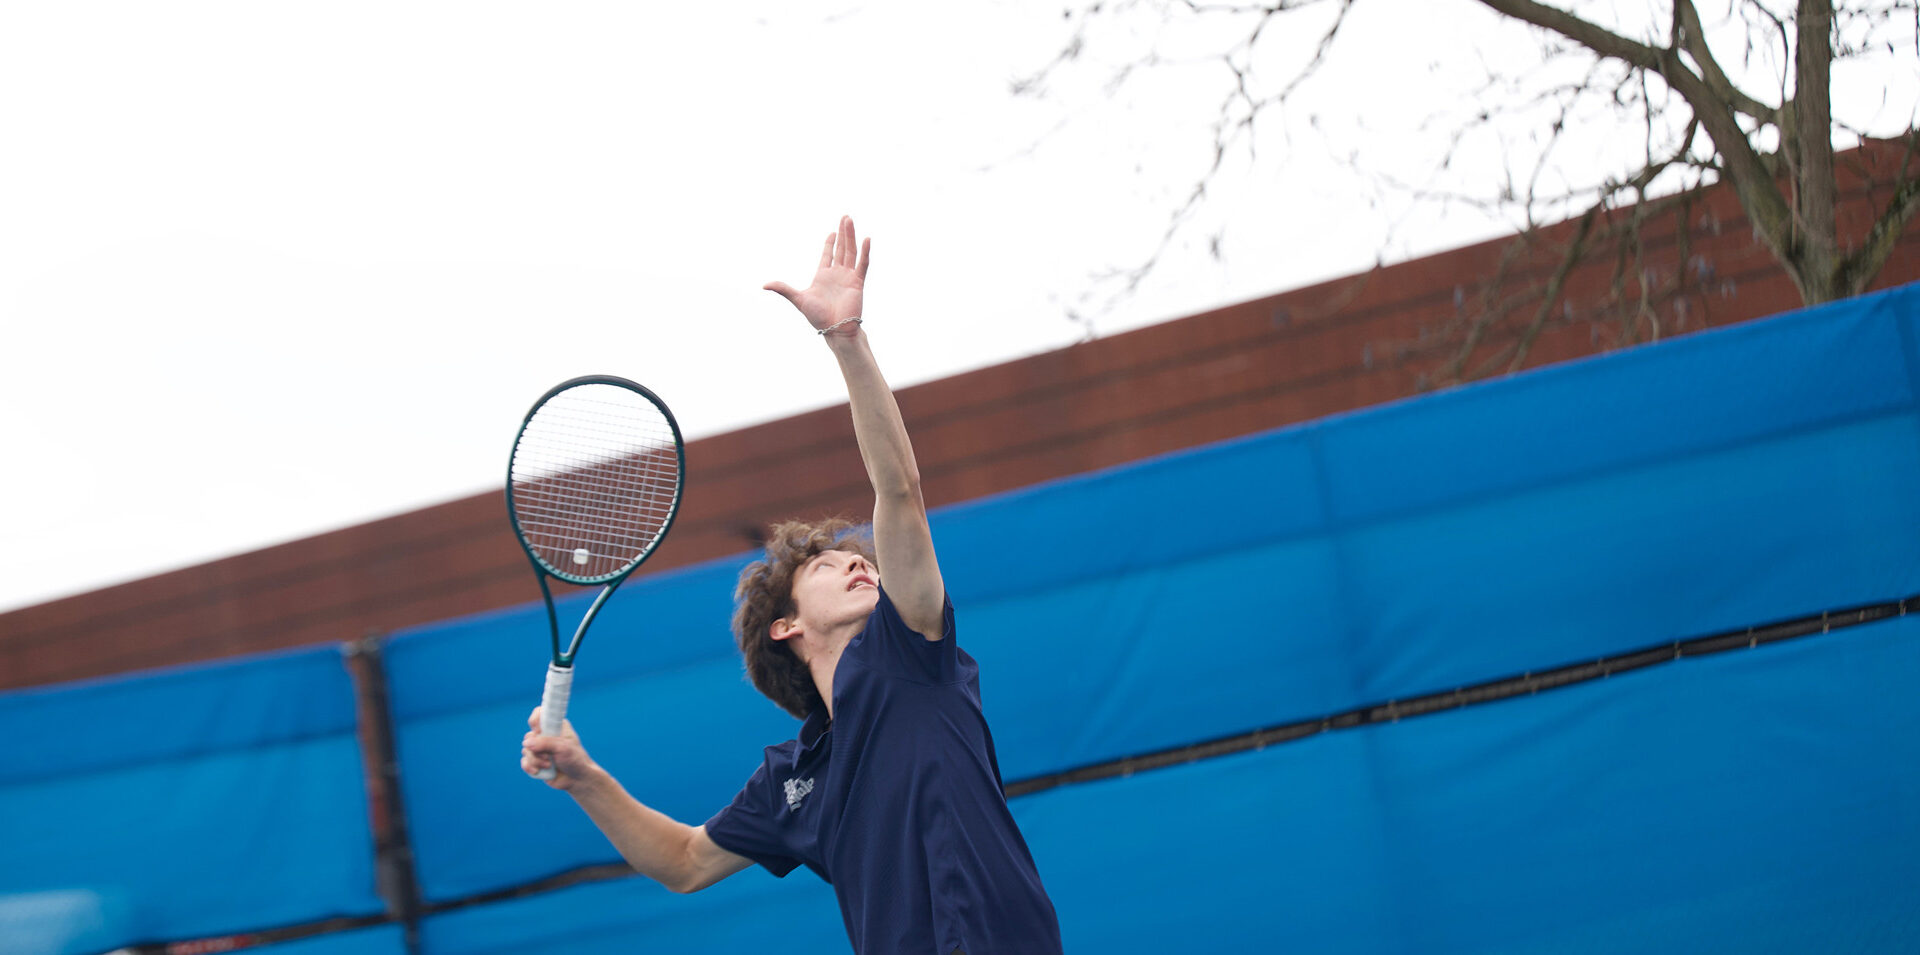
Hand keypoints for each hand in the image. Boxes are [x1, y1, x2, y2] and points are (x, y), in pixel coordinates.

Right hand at [522, 706, 596, 790]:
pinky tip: (538, 771)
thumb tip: (527, 743)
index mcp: (555, 726)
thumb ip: (545, 743)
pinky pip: (524, 761)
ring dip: (536, 760)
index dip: (536, 722)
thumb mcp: (563, 748)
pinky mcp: (535, 761)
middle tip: (548, 755)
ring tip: (549, 765)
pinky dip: (530, 767)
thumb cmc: (575, 759)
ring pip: (526, 750)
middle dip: (537, 749)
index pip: (539, 713)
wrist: (577, 779)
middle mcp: (546, 735)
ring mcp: (539, 749)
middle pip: (529, 736)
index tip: (539, 732)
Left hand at [765, 215, 868, 334]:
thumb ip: (783, 289)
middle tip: (845, 217)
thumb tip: (764, 285)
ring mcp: (848, 277)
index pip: (828, 254)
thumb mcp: (798, 299)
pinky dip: (865, 252)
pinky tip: (866, 239)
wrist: (835, 329)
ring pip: (851, 251)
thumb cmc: (817, 317)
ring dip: (851, 236)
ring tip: (850, 220)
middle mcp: (837, 274)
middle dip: (842, 232)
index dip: (830, 242)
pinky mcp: (858, 282)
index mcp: (823, 275)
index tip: (833, 231)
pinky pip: (863, 264)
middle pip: (841, 248)